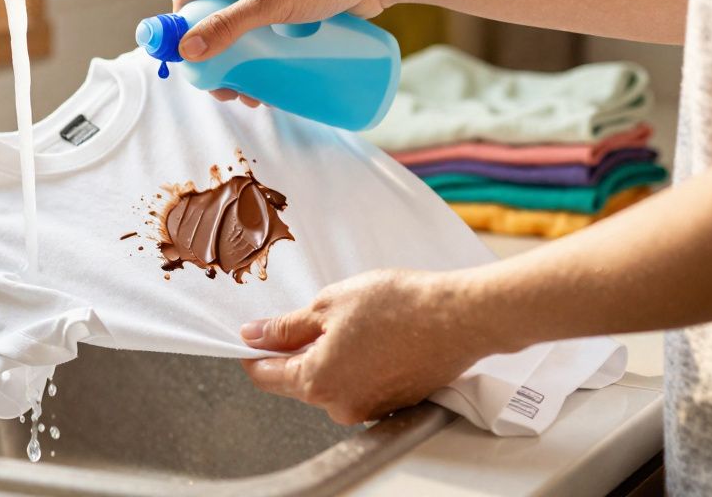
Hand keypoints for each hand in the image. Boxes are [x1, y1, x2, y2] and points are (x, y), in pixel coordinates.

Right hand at [172, 0, 398, 106]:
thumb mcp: (269, 4)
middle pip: (211, 19)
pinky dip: (258, 57)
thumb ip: (226, 26)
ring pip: (237, 31)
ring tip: (250, 93)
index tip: (189, 66)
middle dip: (214, 58)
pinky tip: (266, 80)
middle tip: (226, 89)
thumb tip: (187, 51)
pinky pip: (261, 34)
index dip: (183, 31)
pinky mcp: (287, 3)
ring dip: (237, 64)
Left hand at [239, 269, 501, 425]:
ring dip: (329, 355)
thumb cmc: (399, 307)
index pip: (266, 375)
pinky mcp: (392, 404)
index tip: (252, 335)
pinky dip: (357, 363)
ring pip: (331, 382)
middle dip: (297, 350)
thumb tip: (254, 335)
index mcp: (316, 382)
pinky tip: (373, 335)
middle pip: (298, 381)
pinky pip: (359, 384)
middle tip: (312, 314)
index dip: (254, 352)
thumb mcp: (328, 304)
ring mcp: (368, 409)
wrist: (459, 317)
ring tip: (352, 320)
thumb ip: (286, 326)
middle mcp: (340, 406)